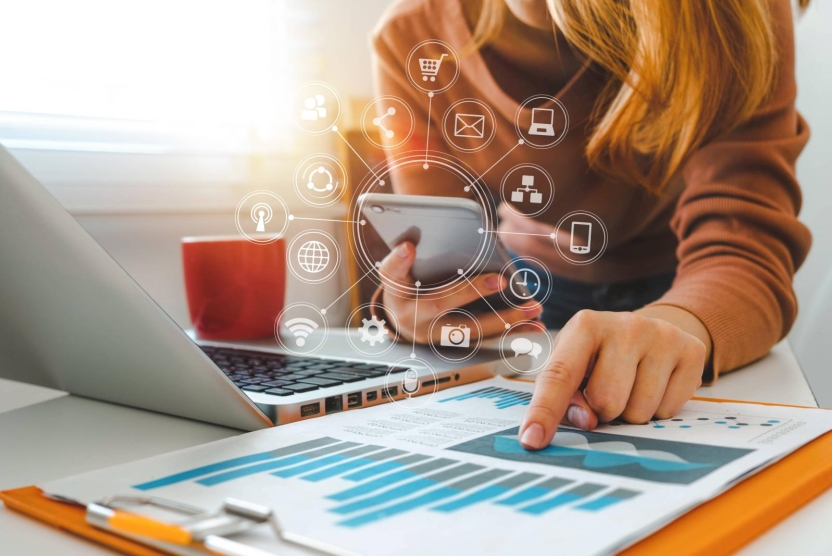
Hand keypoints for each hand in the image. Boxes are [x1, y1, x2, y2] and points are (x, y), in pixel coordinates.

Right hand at [377, 241, 541, 343]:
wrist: (403, 321)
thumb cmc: (404, 290)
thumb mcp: (395, 273)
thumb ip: (399, 260)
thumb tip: (409, 245)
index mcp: (398, 298)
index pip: (395, 276)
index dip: (400, 262)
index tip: (408, 247)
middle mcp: (417, 322)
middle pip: (441, 305)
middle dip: (473, 293)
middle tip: (501, 281)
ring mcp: (439, 337)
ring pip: (472, 330)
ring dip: (505, 321)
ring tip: (533, 308)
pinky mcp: (459, 343)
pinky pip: (487, 338)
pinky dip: (511, 331)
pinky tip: (534, 323)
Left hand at [518, 309, 708, 449]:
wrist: (653, 331)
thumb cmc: (602, 356)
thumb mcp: (576, 367)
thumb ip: (566, 397)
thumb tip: (586, 421)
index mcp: (585, 326)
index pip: (559, 375)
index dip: (544, 411)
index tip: (531, 440)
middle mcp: (625, 325)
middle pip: (605, 402)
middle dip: (603, 410)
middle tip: (608, 390)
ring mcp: (662, 336)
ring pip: (638, 412)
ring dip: (631, 413)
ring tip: (632, 387)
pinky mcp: (691, 351)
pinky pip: (668, 411)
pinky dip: (658, 410)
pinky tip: (655, 385)